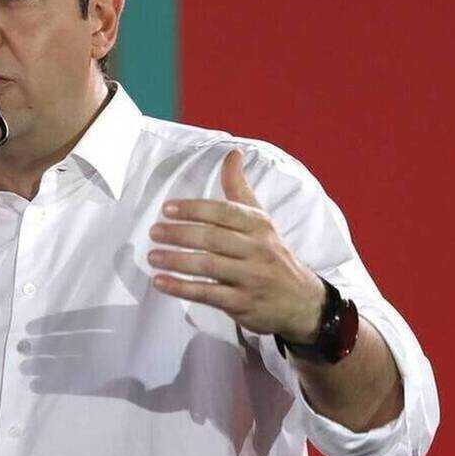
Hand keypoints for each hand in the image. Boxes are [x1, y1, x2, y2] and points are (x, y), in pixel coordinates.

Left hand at [148, 150, 325, 343]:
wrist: (302, 301)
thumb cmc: (271, 253)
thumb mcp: (261, 219)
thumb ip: (240, 188)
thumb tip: (232, 152)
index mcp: (259, 225)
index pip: (225, 212)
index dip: (195, 209)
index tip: (167, 209)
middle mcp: (258, 249)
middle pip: (214, 238)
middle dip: (180, 234)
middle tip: (154, 232)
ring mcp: (251, 278)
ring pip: (209, 266)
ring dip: (176, 261)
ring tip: (152, 256)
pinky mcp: (243, 304)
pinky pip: (208, 294)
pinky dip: (181, 288)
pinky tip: (160, 282)